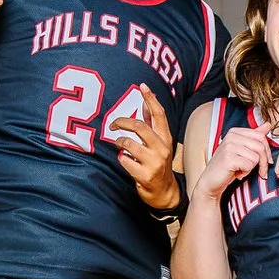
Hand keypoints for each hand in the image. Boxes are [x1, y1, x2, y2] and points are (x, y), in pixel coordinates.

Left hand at [110, 88, 177, 209]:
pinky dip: (121, 158)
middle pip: (139, 127)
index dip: (150, 99)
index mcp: (165, 138)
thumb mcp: (159, 143)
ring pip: (128, 144)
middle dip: (122, 122)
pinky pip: (124, 160)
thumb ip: (152, 124)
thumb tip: (145, 104)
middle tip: (113, 124)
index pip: (158, 114)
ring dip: (119, 143)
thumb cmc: (158, 164)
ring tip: (118, 145)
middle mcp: (161, 148)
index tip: (142, 86)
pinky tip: (125, 161)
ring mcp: (154, 162)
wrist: (164, 192)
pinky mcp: (145, 175)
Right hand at [198, 119, 270, 199]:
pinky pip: (249, 165)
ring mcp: (229, 146)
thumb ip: (254, 137)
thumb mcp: (242, 150)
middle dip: (264, 162)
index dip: (267, 152)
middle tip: (260, 172)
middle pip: (260, 147)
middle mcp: (232, 136)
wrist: (210, 181)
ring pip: (255, 157)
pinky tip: (237, 174)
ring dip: (251, 168)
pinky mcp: (229, 158)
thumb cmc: (227, 167)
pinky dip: (245, 173)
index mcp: (235, 132)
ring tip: (240, 170)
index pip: (261, 137)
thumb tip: (268, 125)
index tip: (266, 162)